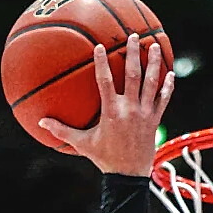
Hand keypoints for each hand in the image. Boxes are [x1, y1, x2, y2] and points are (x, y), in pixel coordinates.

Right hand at [33, 35, 172, 176]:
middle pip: (133, 76)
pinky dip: (167, 86)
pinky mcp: (155, 120)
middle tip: (133, 37)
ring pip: (151, 83)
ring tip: (154, 46)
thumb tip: (41, 122)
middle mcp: (130, 109)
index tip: (101, 47)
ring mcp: (144, 114)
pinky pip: (163, 100)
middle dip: (133, 54)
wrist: (128, 176)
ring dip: (153, 63)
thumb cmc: (104, 159)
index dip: (103, 63)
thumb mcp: (82, 144)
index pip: (105, 82)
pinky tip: (170, 73)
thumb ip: (62, 131)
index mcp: (111, 112)